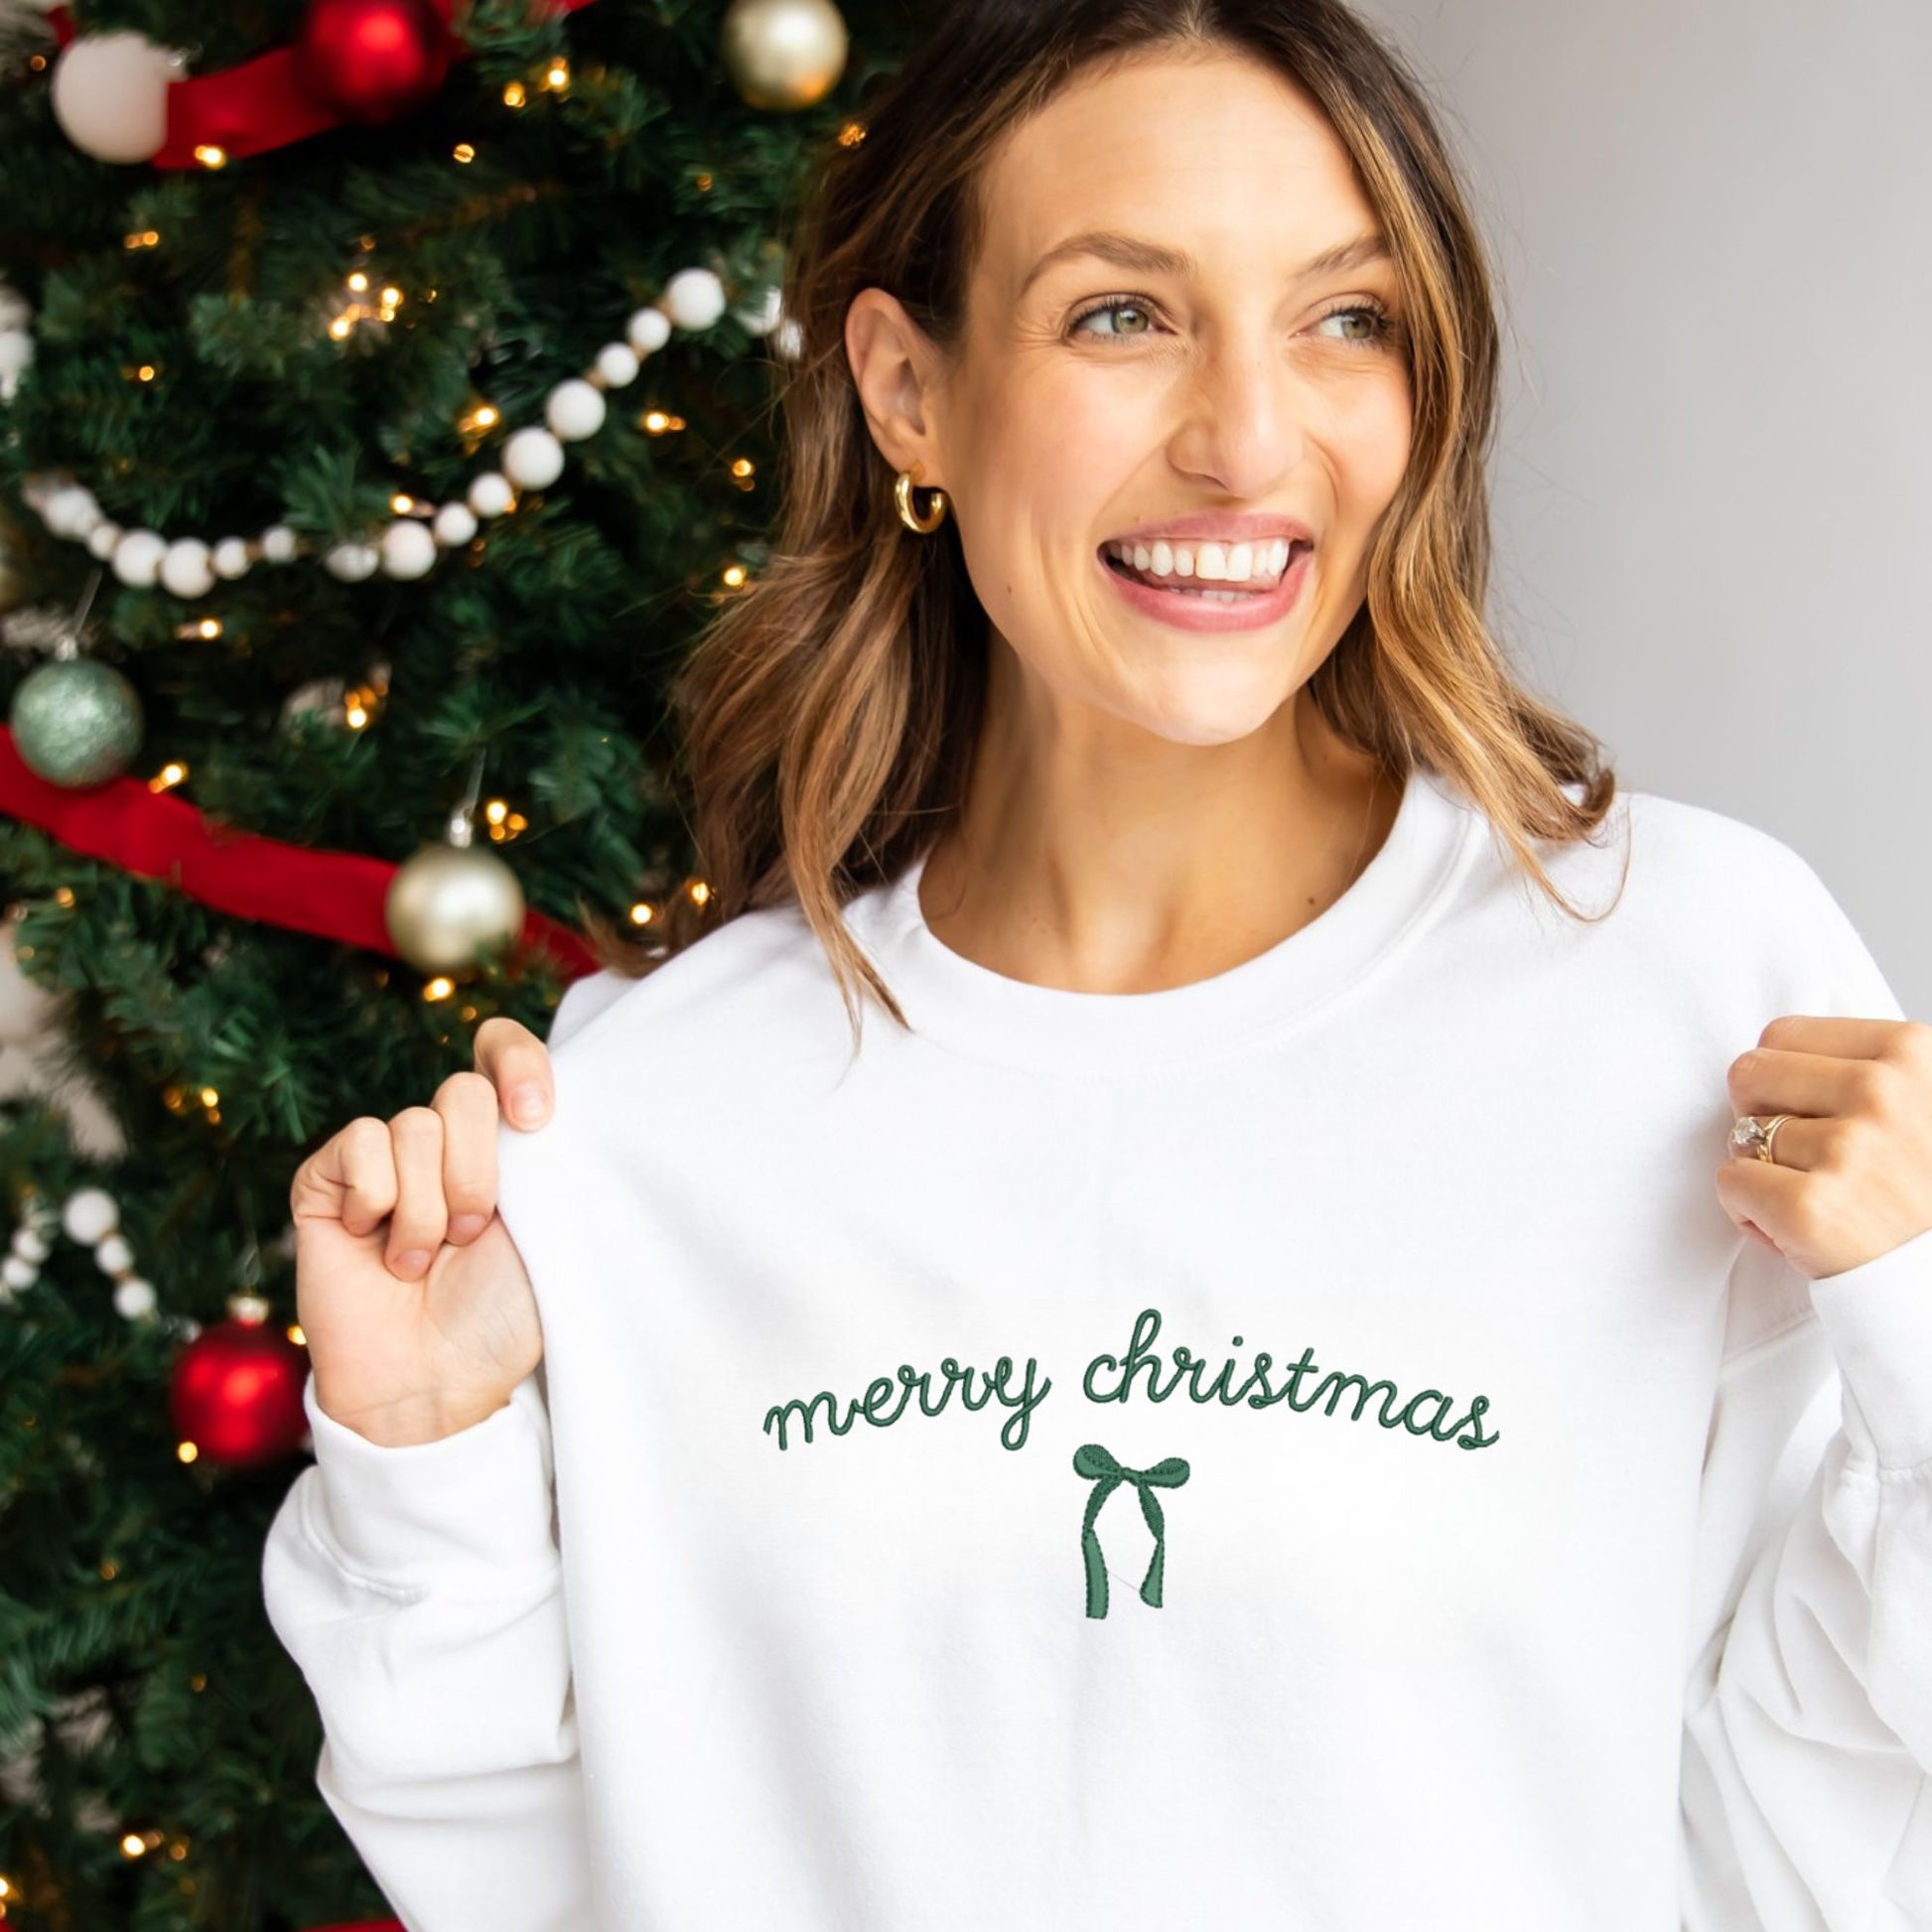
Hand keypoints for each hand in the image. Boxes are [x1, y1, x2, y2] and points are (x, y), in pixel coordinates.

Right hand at [289, 1016, 557, 1445]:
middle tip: (470, 1235)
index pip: (502, 1050)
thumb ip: (554, 1157)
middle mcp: (441, 1144)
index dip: (519, 1063)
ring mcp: (382, 1161)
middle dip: (476, 1172)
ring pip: (412, 1126)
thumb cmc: (500, 1316)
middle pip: (463, 1091)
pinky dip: (375, 1200)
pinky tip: (374, 1246)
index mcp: (502, 1144)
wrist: (434, 1380)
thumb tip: (550, 1101)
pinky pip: (359, 1144)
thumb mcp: (554, 1230)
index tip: (536, 1119)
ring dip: (426, 1208)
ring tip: (421, 1260)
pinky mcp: (326, 1182)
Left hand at [1719, 1015, 1931, 1279]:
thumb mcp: (1918, 1100)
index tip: (1818, 1114)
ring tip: (1817, 1197)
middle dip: (1758, 1114)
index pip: (1782, 1034)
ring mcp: (1847, 1150)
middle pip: (1747, 1072)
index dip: (1784, 1079)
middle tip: (1803, 1157)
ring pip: (1737, 1134)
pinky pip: (1729, 1184)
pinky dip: (1748, 1210)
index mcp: (1909, 1052)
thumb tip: (1774, 1047)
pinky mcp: (1810, 1209)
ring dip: (1761, 1170)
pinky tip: (1797, 1229)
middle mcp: (1880, 1092)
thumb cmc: (1920, 1187)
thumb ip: (1861, 1064)